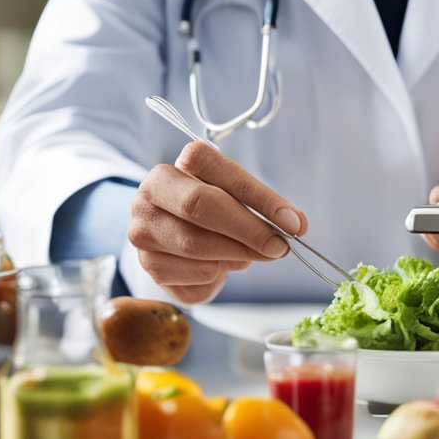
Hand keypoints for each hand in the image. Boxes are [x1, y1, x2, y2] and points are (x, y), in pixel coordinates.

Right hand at [128, 141, 307, 303]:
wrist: (178, 249)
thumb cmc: (212, 219)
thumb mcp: (237, 204)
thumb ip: (263, 209)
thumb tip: (294, 224)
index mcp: (178, 165)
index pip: (221, 172)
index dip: (261, 199)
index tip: (293, 222)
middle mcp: (151, 191)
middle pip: (200, 204)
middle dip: (248, 229)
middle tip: (280, 246)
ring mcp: (143, 228)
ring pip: (196, 243)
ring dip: (236, 254)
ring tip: (252, 255)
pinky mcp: (147, 263)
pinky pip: (193, 272)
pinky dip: (217, 273)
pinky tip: (220, 266)